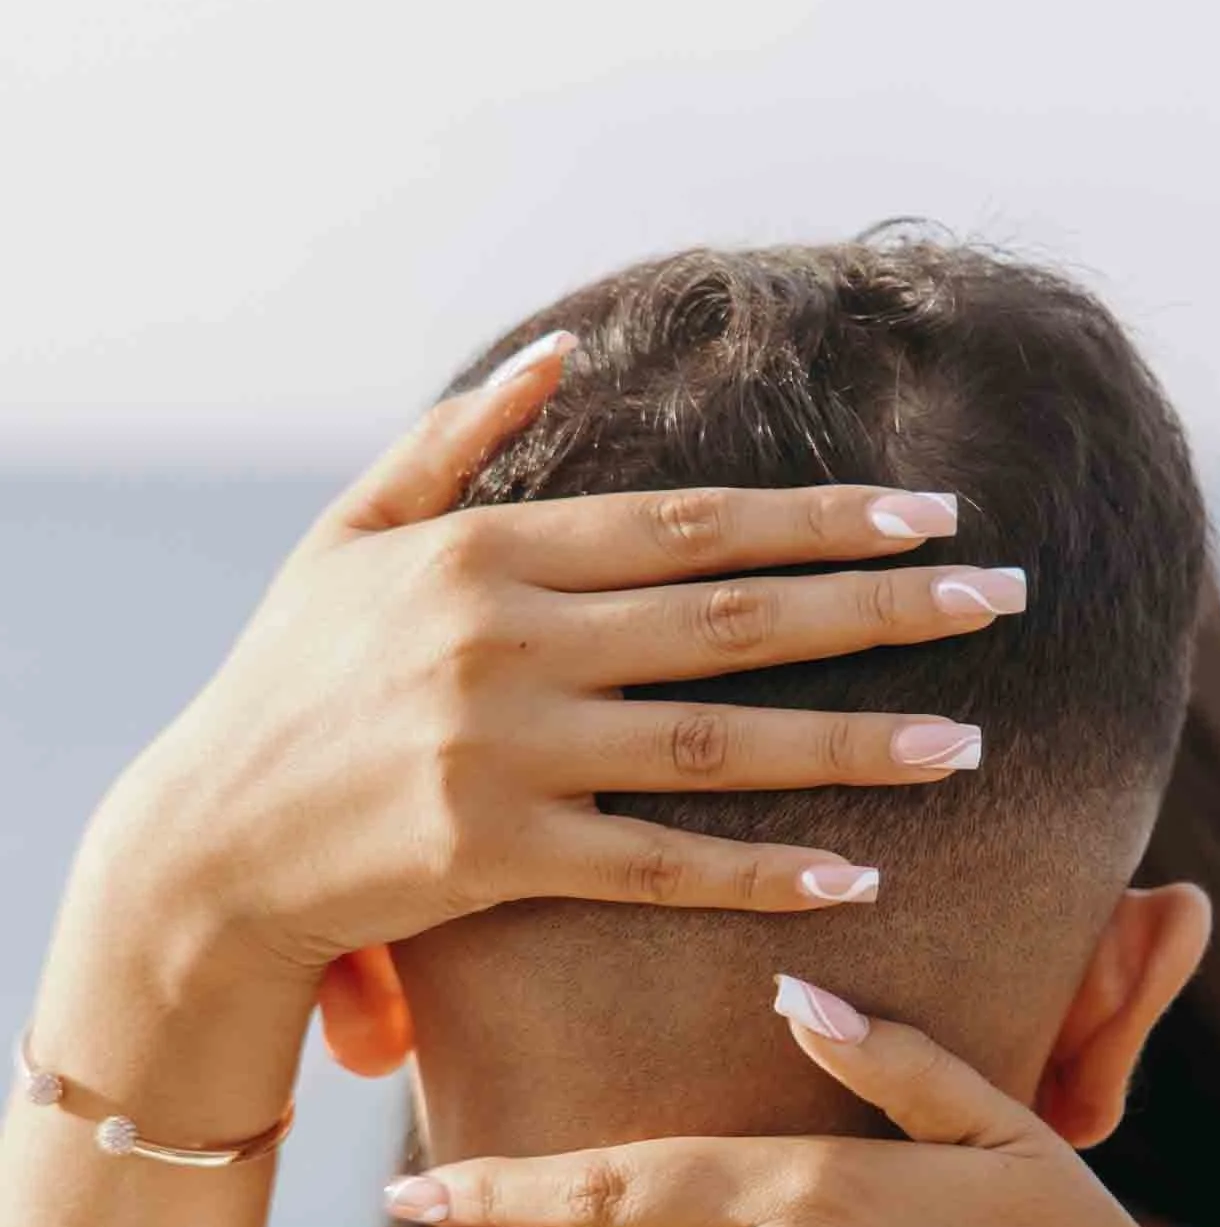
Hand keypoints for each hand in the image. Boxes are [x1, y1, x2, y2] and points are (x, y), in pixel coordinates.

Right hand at [96, 334, 1018, 983]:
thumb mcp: (348, 533)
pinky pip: (657, 865)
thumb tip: (557, 352)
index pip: (690, 526)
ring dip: (852, 742)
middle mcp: (510, 641)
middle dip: (878, 606)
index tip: (928, 516)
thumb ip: (453, 438)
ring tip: (966, 743)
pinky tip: (852, 873)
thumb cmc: (287, 682)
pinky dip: (756, 871)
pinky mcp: (501, 854)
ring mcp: (507, 751)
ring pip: (716, 743)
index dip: (818, 519)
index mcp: (489, 554)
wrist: (212, 841)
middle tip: (1002, 599)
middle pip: (733, 618)